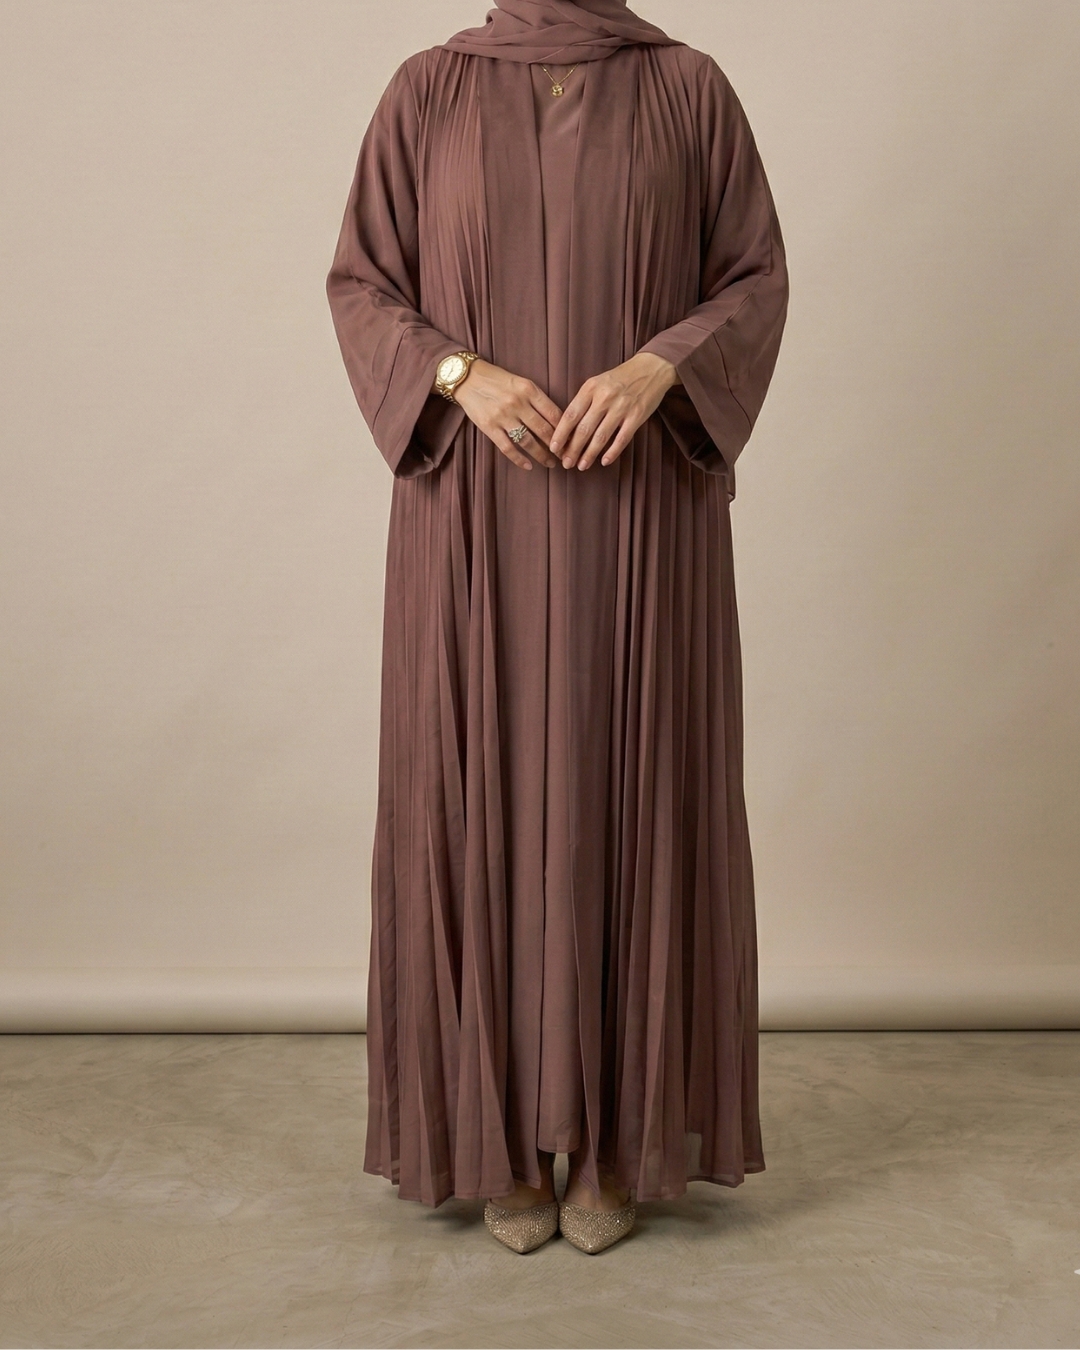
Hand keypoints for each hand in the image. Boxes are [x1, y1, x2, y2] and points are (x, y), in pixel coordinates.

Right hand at [452, 359, 563, 469]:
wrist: (468, 378)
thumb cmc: (497, 380)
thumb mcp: (521, 382)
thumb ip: (537, 399)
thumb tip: (557, 421)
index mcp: (529, 389)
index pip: (554, 413)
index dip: (566, 430)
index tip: (572, 440)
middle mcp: (517, 403)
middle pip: (544, 430)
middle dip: (557, 446)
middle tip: (565, 456)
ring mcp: (503, 416)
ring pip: (528, 442)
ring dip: (541, 455)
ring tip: (550, 463)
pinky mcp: (489, 427)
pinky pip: (508, 448)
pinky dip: (519, 459)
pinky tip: (528, 466)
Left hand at [551, 352, 678, 469]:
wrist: (651, 367)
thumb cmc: (620, 378)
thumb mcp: (597, 382)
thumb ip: (584, 402)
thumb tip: (568, 429)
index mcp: (591, 388)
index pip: (570, 415)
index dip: (560, 434)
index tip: (553, 448)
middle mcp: (604, 397)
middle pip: (583, 429)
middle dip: (572, 450)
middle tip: (566, 463)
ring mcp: (621, 407)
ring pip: (600, 437)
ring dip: (589, 455)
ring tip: (582, 466)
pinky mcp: (636, 416)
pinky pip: (621, 439)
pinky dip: (612, 452)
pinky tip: (604, 462)